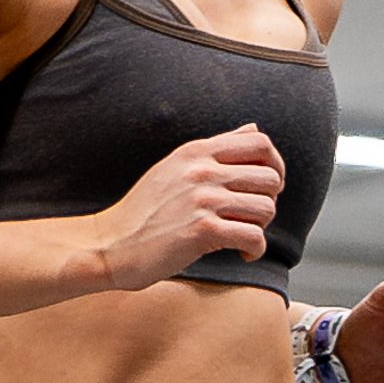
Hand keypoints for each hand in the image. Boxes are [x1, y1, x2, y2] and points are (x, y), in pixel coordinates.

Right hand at [95, 127, 287, 286]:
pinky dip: (255, 250)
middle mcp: (201, 171)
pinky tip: (242, 254)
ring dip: (260, 227)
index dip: (274, 164)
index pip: (259, 142)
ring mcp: (202, 200)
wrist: (109, 245)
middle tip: (250, 216)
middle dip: (268, 200)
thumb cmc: (142, 212)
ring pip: (266, 208)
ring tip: (242, 235)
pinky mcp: (202, 231)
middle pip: (270, 177)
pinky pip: (254, 237)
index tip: (265, 186)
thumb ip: (215, 149)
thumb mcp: (175, 167)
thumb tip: (253, 128)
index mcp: (195, 152)